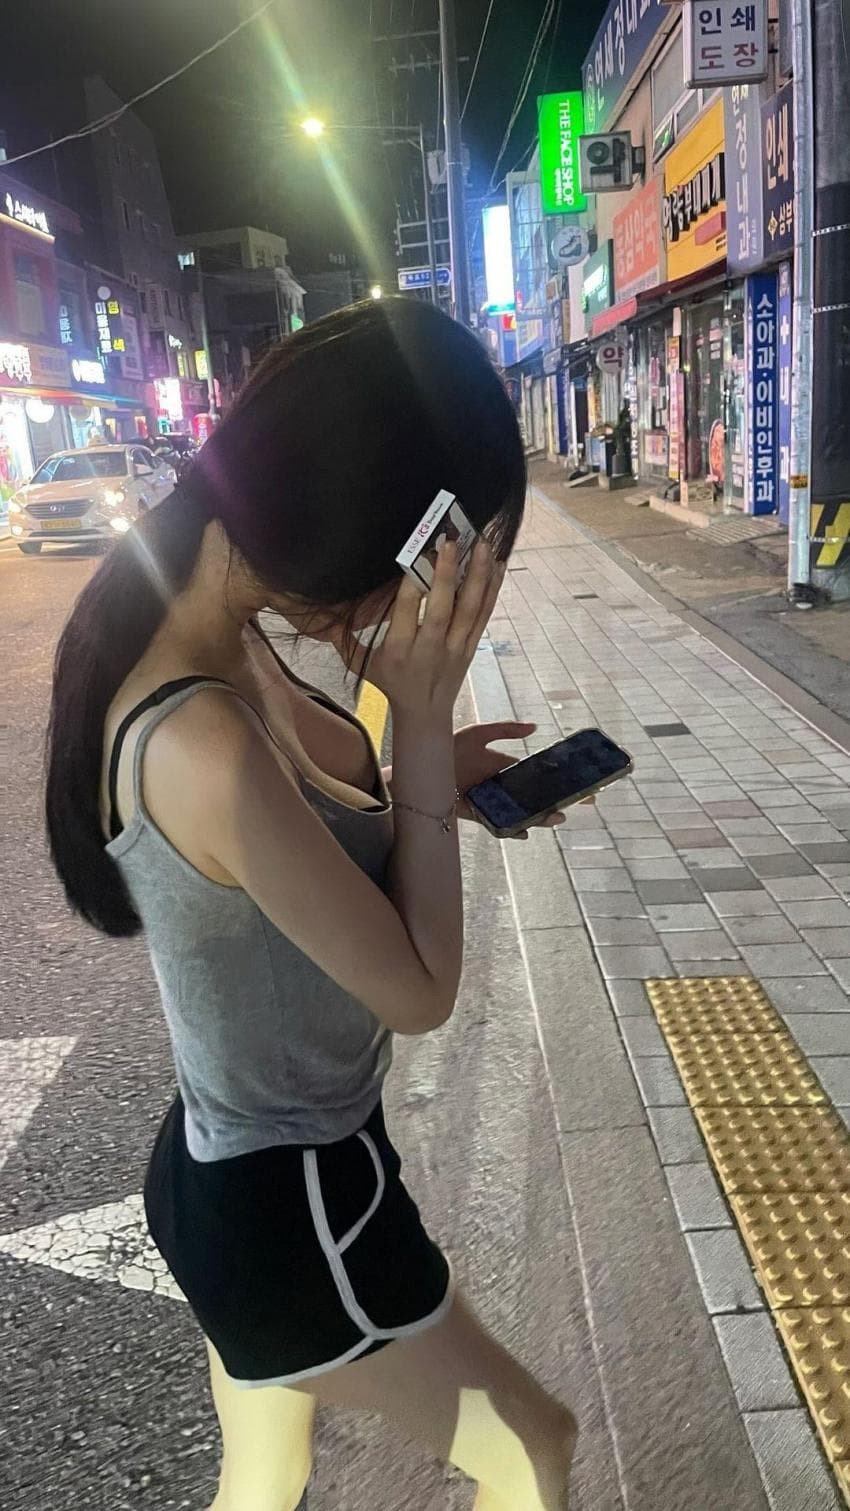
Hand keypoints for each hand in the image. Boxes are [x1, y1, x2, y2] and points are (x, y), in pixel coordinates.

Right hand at [331, 539, 503, 722]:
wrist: (424, 713)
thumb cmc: (391, 682)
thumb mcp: (361, 664)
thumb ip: (341, 638)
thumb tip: (316, 614)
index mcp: (399, 650)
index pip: (405, 612)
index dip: (411, 584)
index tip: (416, 555)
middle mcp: (429, 648)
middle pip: (440, 610)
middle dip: (446, 575)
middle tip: (451, 541)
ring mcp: (454, 648)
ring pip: (469, 610)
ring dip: (478, 576)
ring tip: (483, 545)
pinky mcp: (470, 647)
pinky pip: (484, 616)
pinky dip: (492, 590)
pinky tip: (497, 565)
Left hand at [454, 722, 594, 839]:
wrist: (421, 766)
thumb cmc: (448, 746)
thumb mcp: (479, 733)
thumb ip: (506, 729)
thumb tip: (535, 728)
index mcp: (504, 768)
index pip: (537, 776)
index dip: (558, 781)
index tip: (580, 784)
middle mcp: (501, 787)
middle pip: (534, 798)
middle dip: (556, 802)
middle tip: (578, 803)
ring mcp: (491, 802)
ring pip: (521, 813)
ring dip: (539, 817)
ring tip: (555, 818)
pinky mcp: (477, 814)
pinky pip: (498, 824)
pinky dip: (511, 829)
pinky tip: (524, 831)